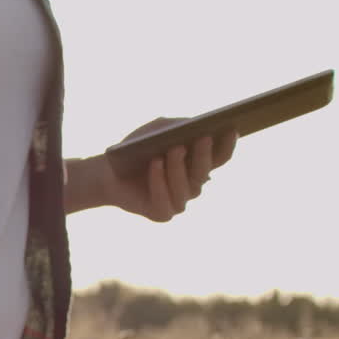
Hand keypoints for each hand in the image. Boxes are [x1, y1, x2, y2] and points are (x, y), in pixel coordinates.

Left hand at [103, 118, 236, 221]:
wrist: (107, 172)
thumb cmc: (135, 149)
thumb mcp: (156, 130)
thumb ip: (176, 126)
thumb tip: (196, 125)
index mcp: (196, 165)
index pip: (219, 158)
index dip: (227, 145)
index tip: (231, 129)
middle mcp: (192, 186)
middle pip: (204, 172)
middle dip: (204, 155)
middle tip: (203, 137)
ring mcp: (178, 202)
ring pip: (186, 188)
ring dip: (179, 168)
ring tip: (173, 150)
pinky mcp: (161, 214)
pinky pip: (165, 201)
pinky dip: (159, 182)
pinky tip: (155, 165)